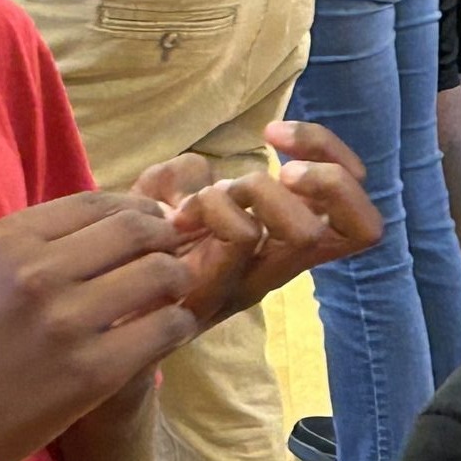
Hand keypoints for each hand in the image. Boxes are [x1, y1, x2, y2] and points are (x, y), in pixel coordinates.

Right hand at [0, 193, 200, 460]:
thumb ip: (48, 243)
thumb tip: (128, 215)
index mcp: (7, 240)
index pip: (98, 201)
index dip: (139, 208)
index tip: (154, 224)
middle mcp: (37, 271)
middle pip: (138, 229)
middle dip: (167, 237)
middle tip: (174, 254)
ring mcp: (67, 321)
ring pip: (161, 273)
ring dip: (178, 280)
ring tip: (170, 295)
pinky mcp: (94, 371)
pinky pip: (167, 327)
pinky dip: (178, 324)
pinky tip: (166, 331)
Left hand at [132, 121, 381, 330]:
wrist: (92, 323)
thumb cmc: (132, 252)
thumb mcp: (162, 200)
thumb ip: (184, 178)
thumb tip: (201, 176)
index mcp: (283, 240)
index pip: (359, 209)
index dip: (336, 160)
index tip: (278, 138)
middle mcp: (284, 265)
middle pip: (367, 226)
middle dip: (324, 173)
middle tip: (277, 166)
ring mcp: (254, 283)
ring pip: (304, 232)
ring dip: (261, 190)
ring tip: (215, 195)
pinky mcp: (217, 295)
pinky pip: (243, 238)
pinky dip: (216, 206)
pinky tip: (179, 214)